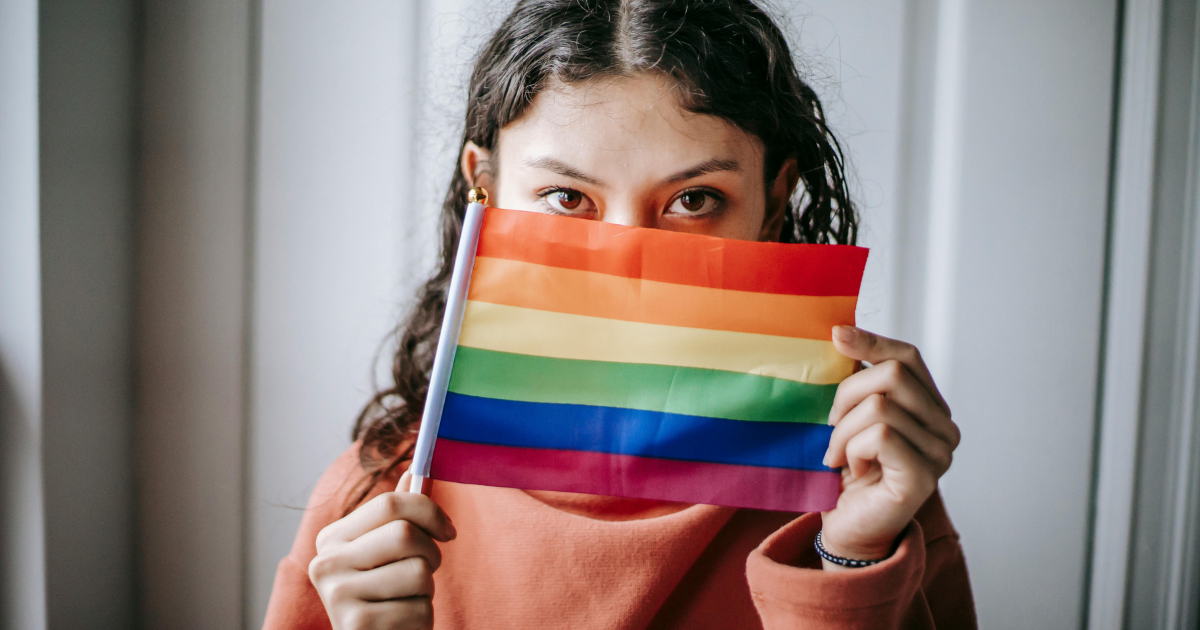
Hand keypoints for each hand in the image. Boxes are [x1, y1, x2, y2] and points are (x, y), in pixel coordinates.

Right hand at [309, 471, 456, 628]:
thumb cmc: (385, 596)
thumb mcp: (387, 553)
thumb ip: (398, 515)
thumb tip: (416, 470)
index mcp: (332, 538)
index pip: (389, 503)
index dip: (430, 511)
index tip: (448, 530)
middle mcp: (326, 563)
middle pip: (405, 533)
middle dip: (431, 554)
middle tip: (426, 572)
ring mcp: (337, 596)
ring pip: (418, 572)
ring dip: (426, 590)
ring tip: (407, 600)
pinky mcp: (357, 626)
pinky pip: (418, 609)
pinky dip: (421, 618)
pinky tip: (401, 624)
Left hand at [818, 326, 958, 569]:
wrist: (846, 526)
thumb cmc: (846, 472)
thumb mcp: (848, 415)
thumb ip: (856, 380)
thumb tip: (841, 331)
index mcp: (929, 408)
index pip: (908, 357)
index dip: (872, 342)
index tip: (836, 335)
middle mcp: (944, 428)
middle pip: (891, 375)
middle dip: (846, 396)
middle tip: (831, 427)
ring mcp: (939, 453)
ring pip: (880, 406)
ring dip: (843, 430)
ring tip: (837, 454)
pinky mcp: (924, 476)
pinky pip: (880, 436)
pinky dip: (852, 449)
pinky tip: (851, 469)